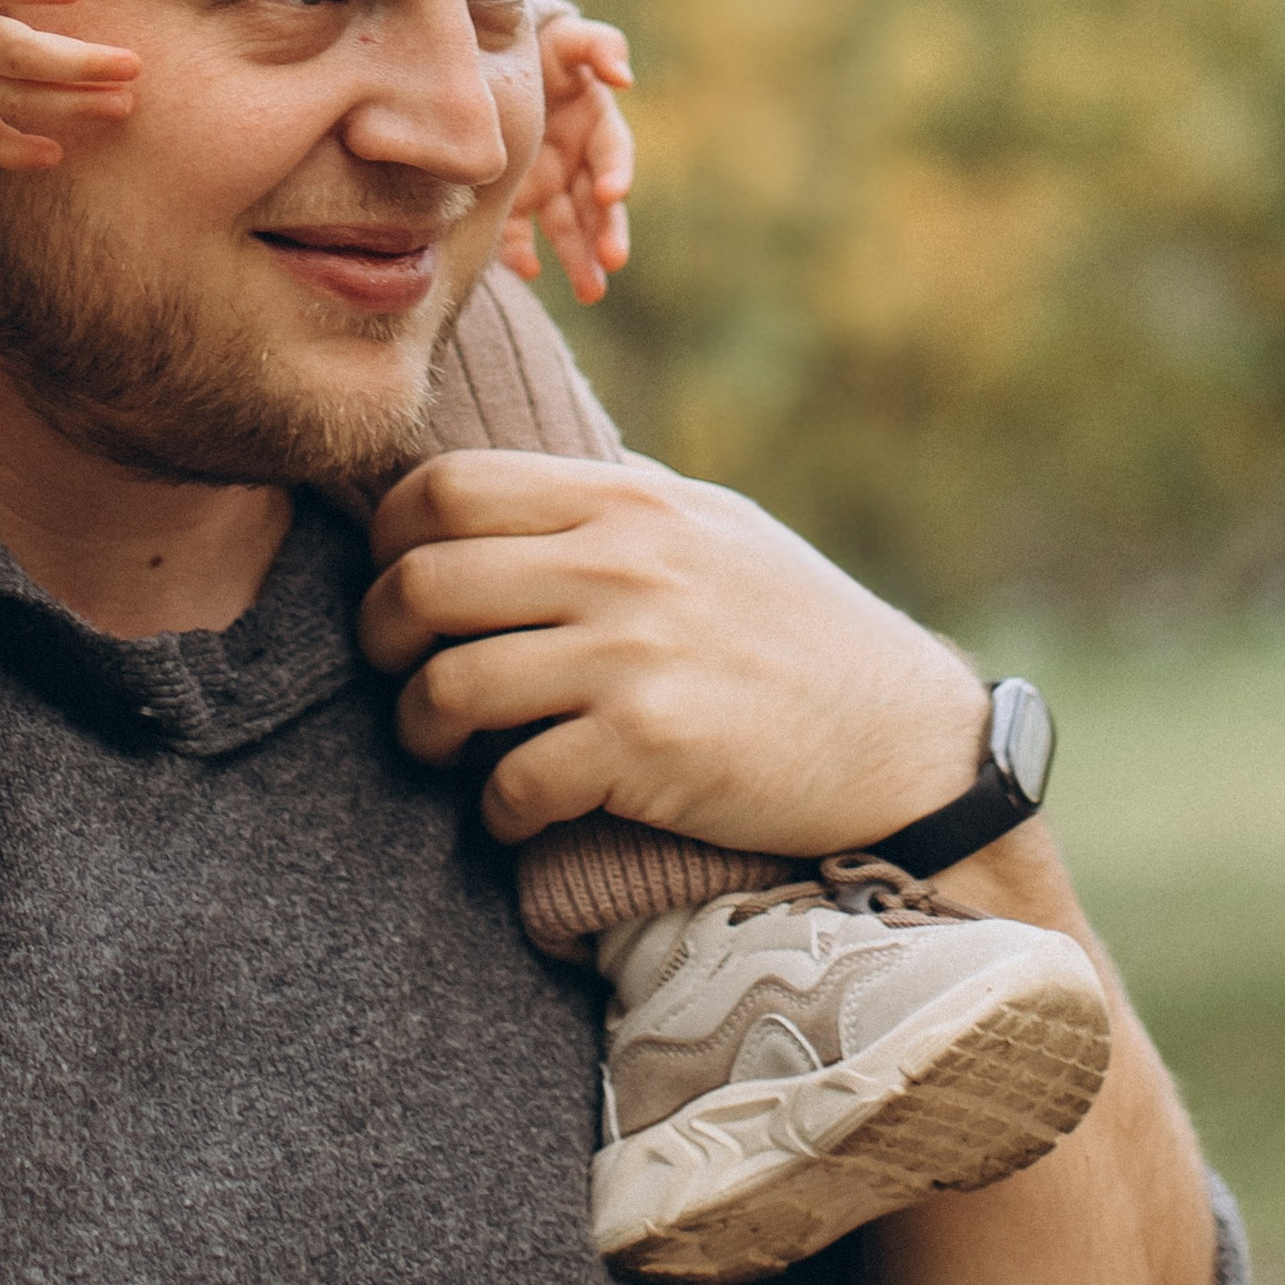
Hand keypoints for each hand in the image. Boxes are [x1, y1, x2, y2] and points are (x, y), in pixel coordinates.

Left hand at [359, 448, 987, 853]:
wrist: (905, 743)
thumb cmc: (799, 630)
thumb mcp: (716, 524)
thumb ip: (617, 497)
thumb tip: (522, 475)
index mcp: (625, 500)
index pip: (446, 486)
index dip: (389, 537)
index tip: (394, 580)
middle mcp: (620, 566)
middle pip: (422, 583)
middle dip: (380, 637)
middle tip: (397, 670)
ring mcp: (632, 657)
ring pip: (447, 687)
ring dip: (422, 731)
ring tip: (444, 748)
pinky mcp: (647, 750)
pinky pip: (512, 782)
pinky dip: (495, 809)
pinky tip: (518, 810)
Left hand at [501, 5, 633, 304]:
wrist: (486, 56)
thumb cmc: (536, 44)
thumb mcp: (566, 37)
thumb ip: (599, 47)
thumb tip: (624, 77)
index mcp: (594, 123)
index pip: (612, 153)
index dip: (616, 173)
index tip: (612, 195)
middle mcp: (574, 160)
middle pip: (596, 203)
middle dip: (607, 233)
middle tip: (613, 261)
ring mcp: (544, 184)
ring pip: (567, 228)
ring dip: (580, 258)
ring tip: (592, 293)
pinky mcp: (511, 199)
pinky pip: (519, 232)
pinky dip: (523, 253)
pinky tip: (528, 271)